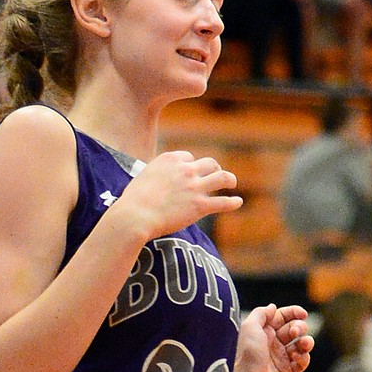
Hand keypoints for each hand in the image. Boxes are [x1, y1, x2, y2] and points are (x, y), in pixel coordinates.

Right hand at [117, 150, 240, 241]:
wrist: (136, 215)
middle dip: (213, 167)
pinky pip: (223, 202)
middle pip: (208, 163)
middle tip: (215, 173)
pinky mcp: (200, 206)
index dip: (190, 164)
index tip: (190, 171)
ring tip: (232, 183)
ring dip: (229, 179)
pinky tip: (238, 202)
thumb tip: (157, 181)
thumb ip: (156, 175)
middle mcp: (185, 169)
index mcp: (170, 159)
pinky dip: (233, 202)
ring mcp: (195, 187)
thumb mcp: (143, 177)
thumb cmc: (134, 200)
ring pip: (222, 177)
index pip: (188, 157)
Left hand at [233, 304, 312, 371]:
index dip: (294, 313)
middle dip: (299, 327)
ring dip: (306, 342)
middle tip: (295, 331)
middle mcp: (273, 343)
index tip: (303, 313)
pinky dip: (304, 357)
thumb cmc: (247, 353)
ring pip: (301, 345)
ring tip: (304, 344)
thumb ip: (262, 314)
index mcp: (264, 330)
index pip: (283, 317)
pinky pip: (302, 362)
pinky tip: (297, 357)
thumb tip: (273, 307)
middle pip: (294, 329)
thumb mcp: (250, 326)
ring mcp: (281, 358)